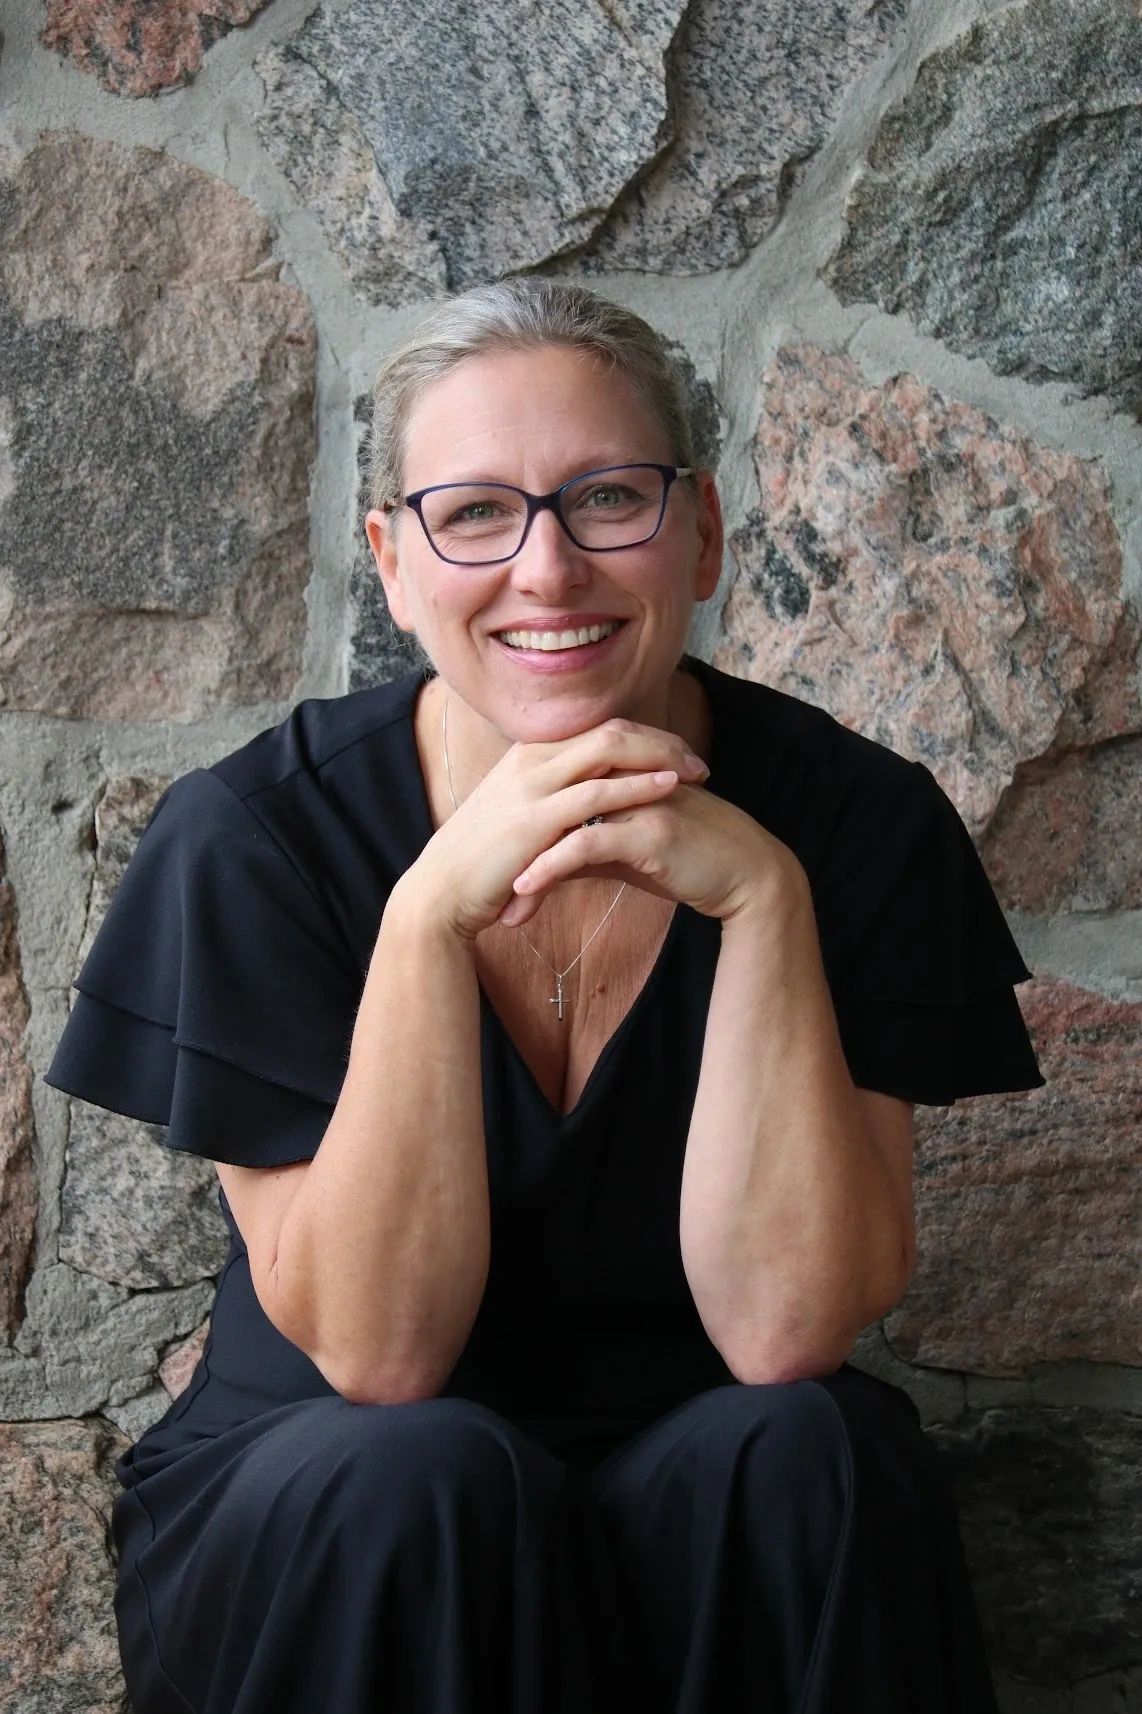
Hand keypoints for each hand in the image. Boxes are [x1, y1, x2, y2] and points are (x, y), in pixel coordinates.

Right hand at [399, 714, 727, 943]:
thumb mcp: (517, 819)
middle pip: (610, 729)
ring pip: (609, 749)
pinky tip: (669, 788)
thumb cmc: (482, 864)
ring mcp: (532, 786)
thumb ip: (550, 803)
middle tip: (699, 760)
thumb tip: (586, 806)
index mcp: (528, 756)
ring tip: (698, 771)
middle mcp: (531, 760)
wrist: (440, 893)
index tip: (679, 755)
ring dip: (660, 757)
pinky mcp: (535, 819)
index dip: (644, 738)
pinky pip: (597, 793)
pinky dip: (637, 785)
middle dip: (661, 740)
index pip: (598, 728)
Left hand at [498, 717, 797, 928]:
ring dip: (524, 863)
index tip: (493, 871)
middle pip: (550, 803)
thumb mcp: (626, 854)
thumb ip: (586, 848)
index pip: (554, 793)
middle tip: (484, 886)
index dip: (520, 830)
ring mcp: (636, 799)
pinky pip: (585, 843)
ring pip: (561, 823)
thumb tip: (542, 864)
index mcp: (616, 776)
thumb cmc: (687, 861)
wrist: (745, 875)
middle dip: (512, 848)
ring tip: (502, 902)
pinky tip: (526, 890)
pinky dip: (550, 866)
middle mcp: (623, 778)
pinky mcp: (648, 830)